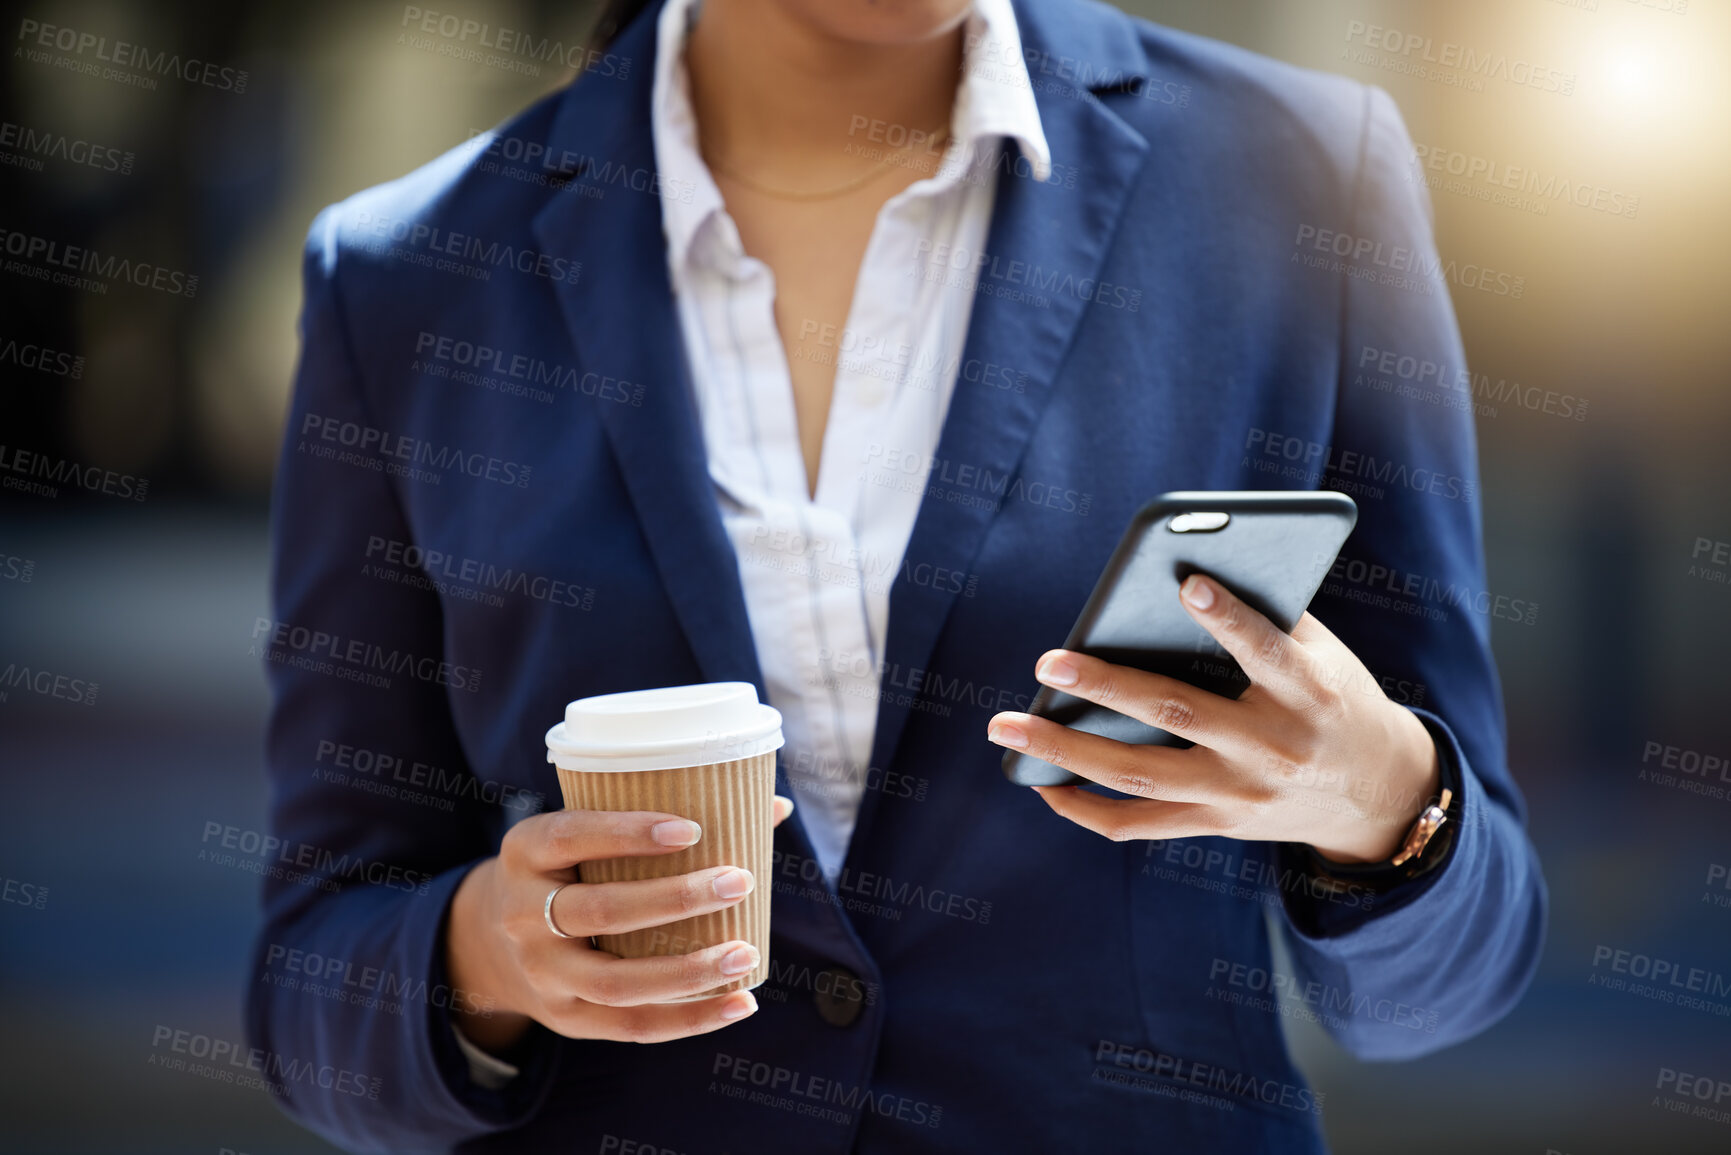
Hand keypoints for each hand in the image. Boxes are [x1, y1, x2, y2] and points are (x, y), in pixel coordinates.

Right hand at [446, 795, 795, 1053]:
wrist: (488, 941)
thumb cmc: (567, 869)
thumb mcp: (582, 835)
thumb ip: (662, 816)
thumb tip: (775, 805)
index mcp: (526, 851)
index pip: (571, 836)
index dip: (627, 833)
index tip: (692, 829)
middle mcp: (523, 914)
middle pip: (600, 910)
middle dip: (675, 899)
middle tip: (738, 881)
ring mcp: (542, 972)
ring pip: (616, 981)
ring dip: (688, 970)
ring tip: (745, 953)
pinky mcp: (565, 1017)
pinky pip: (630, 1027)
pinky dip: (690, 1020)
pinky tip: (740, 1003)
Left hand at [987, 574, 1439, 862]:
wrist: (1377, 793)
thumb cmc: (1334, 698)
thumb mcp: (1325, 655)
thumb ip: (1266, 617)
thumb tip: (1179, 577)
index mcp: (1309, 694)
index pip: (1266, 651)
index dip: (1229, 619)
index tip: (1187, 582)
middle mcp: (1271, 748)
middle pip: (1176, 714)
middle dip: (1106, 688)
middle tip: (1048, 664)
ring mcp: (1240, 794)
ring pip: (1139, 774)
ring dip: (1064, 753)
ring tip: (1006, 729)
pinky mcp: (1217, 824)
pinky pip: (1138, 824)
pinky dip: (1084, 809)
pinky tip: (1042, 784)